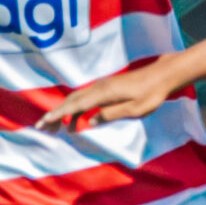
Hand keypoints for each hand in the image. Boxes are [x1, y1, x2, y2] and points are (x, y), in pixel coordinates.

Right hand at [37, 56, 183, 132]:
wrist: (162, 75)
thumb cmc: (151, 94)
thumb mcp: (133, 109)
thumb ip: (110, 115)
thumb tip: (89, 122)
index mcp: (103, 93)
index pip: (75, 105)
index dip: (58, 114)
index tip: (44, 122)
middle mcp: (99, 87)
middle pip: (71, 101)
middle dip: (55, 114)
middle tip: (43, 128)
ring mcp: (102, 86)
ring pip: (77, 99)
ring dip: (65, 113)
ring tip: (58, 129)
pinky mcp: (107, 88)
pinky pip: (85, 98)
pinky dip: (76, 109)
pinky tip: (77, 121)